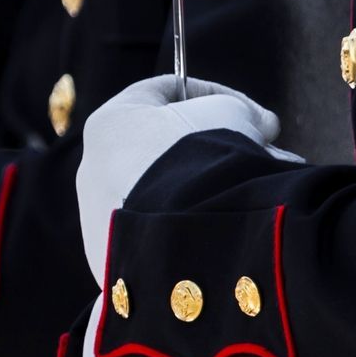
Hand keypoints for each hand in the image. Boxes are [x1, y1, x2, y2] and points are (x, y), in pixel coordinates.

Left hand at [76, 76, 285, 284]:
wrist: (184, 228)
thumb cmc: (203, 155)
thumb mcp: (231, 113)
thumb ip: (243, 112)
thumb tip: (261, 126)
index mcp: (109, 123)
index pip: (164, 94)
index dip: (218, 98)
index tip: (257, 119)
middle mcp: (94, 171)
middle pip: (164, 151)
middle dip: (217, 152)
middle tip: (260, 161)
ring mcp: (99, 221)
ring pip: (163, 198)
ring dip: (208, 193)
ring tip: (254, 201)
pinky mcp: (114, 262)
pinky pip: (159, 239)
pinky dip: (190, 232)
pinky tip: (227, 234)